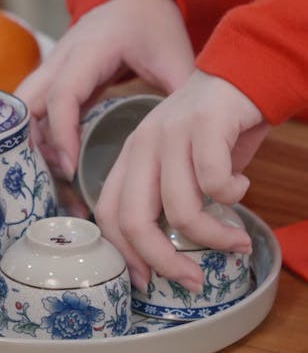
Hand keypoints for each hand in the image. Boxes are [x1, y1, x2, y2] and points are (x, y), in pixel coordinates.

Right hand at [17, 0, 194, 179]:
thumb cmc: (152, 22)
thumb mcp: (174, 55)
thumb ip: (182, 92)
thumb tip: (195, 138)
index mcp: (89, 51)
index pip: (61, 95)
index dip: (62, 133)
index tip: (71, 167)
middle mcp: (62, 57)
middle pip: (27, 102)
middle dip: (35, 142)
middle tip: (61, 176)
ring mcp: (54, 65)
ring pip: (24, 106)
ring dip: (34, 139)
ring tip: (60, 174)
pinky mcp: (55, 75)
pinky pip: (34, 107)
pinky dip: (40, 133)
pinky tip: (61, 160)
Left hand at [94, 70, 268, 290]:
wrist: (243, 73)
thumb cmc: (216, 127)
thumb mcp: (182, 163)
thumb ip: (171, 197)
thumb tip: (173, 251)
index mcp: (132, 155)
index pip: (108, 212)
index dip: (125, 253)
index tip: (149, 280)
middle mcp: (143, 143)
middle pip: (134, 219)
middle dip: (163, 261)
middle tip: (193, 279)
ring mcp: (170, 132)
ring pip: (180, 208)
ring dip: (214, 235)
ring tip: (236, 237)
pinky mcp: (203, 123)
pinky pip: (214, 181)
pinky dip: (233, 194)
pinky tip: (243, 185)